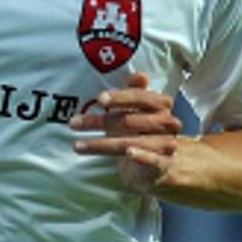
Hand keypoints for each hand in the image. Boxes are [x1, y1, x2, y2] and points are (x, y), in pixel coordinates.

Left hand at [71, 71, 182, 194]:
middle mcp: (167, 123)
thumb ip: (135, 93)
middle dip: (100, 122)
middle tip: (74, 123)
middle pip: (130, 120)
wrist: (161, 166)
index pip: (140, 97)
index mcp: (161, 106)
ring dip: (103, 144)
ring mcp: (167, 144)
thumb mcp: (137, 111)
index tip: (99, 99)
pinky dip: (142, 156)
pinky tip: (128, 153)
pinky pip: (154, 160)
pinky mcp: (164, 165)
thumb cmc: (144, 134)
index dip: (120, 98)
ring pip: (132, 142)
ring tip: (78, 145)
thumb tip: (140, 75)